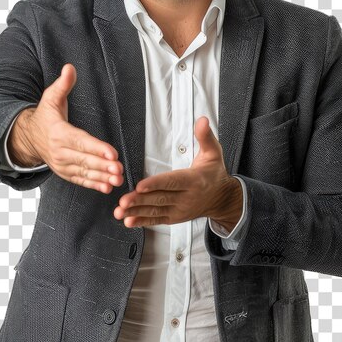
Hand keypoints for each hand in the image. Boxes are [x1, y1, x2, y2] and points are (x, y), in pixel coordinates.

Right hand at [8, 63, 123, 193]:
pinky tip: (108, 187)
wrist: (28, 137)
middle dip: (102, 165)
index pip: (80, 141)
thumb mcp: (50, 97)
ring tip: (118, 179)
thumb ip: (63, 84)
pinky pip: (80, 180)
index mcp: (58, 133)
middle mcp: (60, 151)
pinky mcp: (65, 172)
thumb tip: (70, 67)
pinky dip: (94, 185)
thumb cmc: (45, 116)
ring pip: (84, 172)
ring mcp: (62, 164)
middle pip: (84, 159)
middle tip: (119, 168)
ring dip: (101, 177)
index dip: (96, 148)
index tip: (112, 153)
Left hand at [114, 117, 242, 229]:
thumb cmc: (214, 173)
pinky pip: (157, 220)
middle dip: (140, 200)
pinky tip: (128, 221)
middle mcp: (186, 198)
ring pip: (156, 211)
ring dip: (136, 212)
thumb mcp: (213, 153)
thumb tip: (202, 120)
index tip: (140, 185)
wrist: (221, 198)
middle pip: (160, 198)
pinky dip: (142, 221)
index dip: (156, 184)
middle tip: (123, 201)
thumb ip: (205, 136)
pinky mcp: (174, 217)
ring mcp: (179, 210)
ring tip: (120, 212)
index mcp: (194, 181)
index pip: (173, 182)